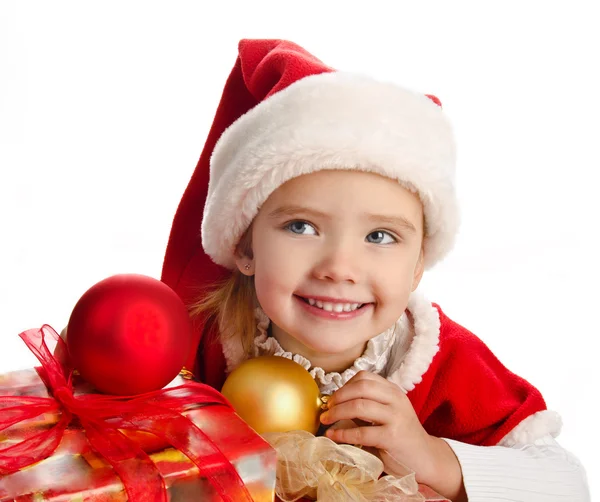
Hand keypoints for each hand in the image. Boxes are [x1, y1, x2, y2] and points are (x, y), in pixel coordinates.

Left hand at [320, 371, 465, 500]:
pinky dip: (343, 433)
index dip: (344, 386)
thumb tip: (335, 403)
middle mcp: (396, 399)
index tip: (333, 398)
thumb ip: (367, 406)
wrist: (427, 459)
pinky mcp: (392, 437)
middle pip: (360, 387)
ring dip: (337, 412)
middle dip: (338, 397)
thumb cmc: (401, 437)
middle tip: (326, 408)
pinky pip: (361, 432)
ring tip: (326, 420)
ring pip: (359, 406)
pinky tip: (333, 435)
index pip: (365, 377)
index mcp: (393, 391)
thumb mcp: (387, 414)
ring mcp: (395, 417)